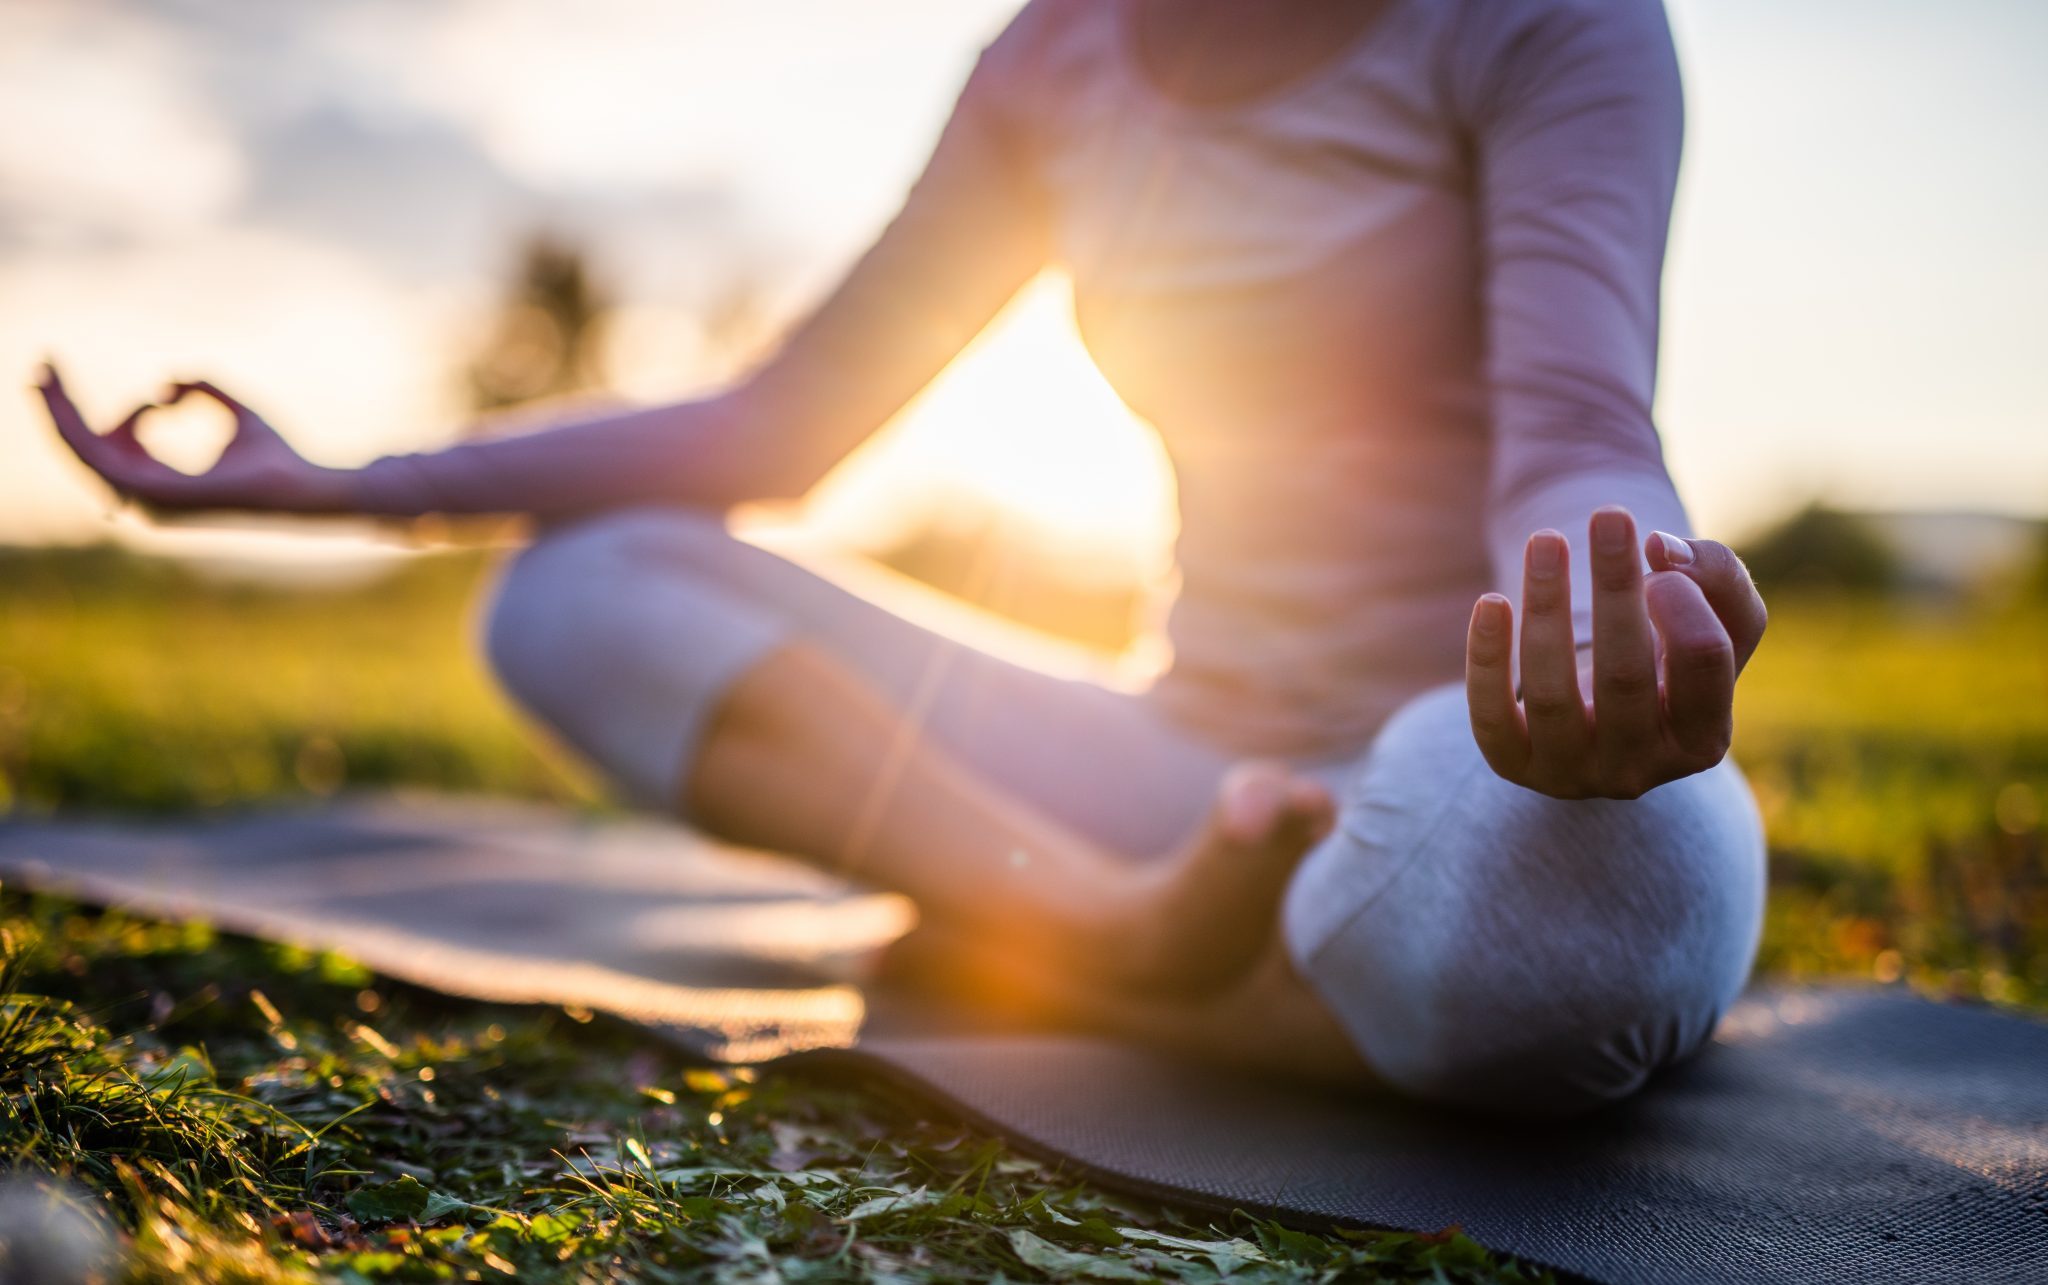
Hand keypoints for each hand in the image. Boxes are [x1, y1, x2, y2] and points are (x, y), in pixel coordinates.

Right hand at [35, 362, 353, 513]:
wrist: (303, 484)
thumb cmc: (276, 455)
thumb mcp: (235, 409)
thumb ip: (200, 389)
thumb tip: (167, 382)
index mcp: (160, 484)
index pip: (110, 445)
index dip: (91, 410)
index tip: (73, 372)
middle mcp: (147, 497)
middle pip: (85, 450)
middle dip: (58, 410)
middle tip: (41, 367)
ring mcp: (147, 500)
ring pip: (83, 452)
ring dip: (60, 411)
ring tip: (46, 374)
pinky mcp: (152, 493)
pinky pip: (97, 458)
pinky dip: (74, 426)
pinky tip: (61, 394)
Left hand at [1465, 506, 1766, 799]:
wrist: (1606, 717)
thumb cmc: (1669, 659)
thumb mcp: (1716, 618)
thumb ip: (1716, 575)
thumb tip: (1660, 548)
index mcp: (1703, 740)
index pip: (1703, 661)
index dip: (1684, 600)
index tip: (1659, 558)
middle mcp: (1639, 770)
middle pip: (1625, 675)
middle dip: (1614, 589)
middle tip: (1608, 516)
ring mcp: (1572, 774)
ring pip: (1551, 694)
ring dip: (1545, 608)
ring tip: (1545, 540)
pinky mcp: (1514, 765)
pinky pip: (1491, 717)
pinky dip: (1486, 658)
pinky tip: (1492, 601)